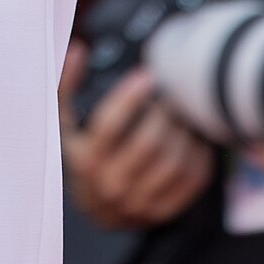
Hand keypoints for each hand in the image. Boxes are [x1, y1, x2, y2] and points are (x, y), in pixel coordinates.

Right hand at [60, 46, 215, 229]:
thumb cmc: (82, 157)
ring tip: (183, 112)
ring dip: (184, 132)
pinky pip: (189, 181)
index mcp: (85, 160)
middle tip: (171, 93)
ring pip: (173, 162)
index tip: (146, 76)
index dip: (130, 97)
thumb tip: (78, 51)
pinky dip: (198, 155)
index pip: (109, 124)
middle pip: (148, 143)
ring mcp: (138, 203)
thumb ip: (65, 86)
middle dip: (164, 112)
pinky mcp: (162, 211)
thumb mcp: (65, 124)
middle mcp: (111, 185)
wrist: (96, 210)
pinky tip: (194, 137)